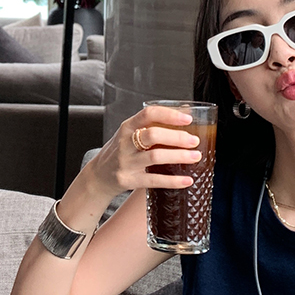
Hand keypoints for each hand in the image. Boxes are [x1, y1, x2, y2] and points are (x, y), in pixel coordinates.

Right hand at [85, 104, 203, 203]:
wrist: (98, 176)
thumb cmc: (120, 152)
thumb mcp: (129, 135)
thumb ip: (150, 127)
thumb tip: (185, 115)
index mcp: (127, 127)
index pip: (148, 114)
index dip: (169, 115)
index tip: (188, 118)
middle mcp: (124, 143)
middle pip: (153, 135)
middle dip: (177, 137)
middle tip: (194, 141)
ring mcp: (126, 162)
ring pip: (155, 157)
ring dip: (178, 156)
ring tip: (195, 156)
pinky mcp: (129, 180)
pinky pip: (154, 180)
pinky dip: (173, 181)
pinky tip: (187, 180)